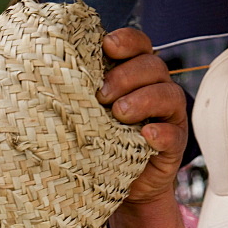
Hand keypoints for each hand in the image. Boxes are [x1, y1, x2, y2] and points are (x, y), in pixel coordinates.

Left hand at [97, 28, 187, 205]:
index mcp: (137, 75)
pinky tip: (147, 135)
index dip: (127, 41)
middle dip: (126, 76)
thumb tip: (53, 73)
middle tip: (102, 95)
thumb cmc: (100, 144)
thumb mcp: (89, 115)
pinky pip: (174, 134)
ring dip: (143, 100)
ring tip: (119, 113)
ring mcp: (169, 117)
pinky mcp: (174, 145)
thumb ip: (83, 93)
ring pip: (168, 94)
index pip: (140, 46)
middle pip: (153, 67)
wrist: (121, 186)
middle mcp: (157, 89)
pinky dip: (161, 133)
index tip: (107, 46)